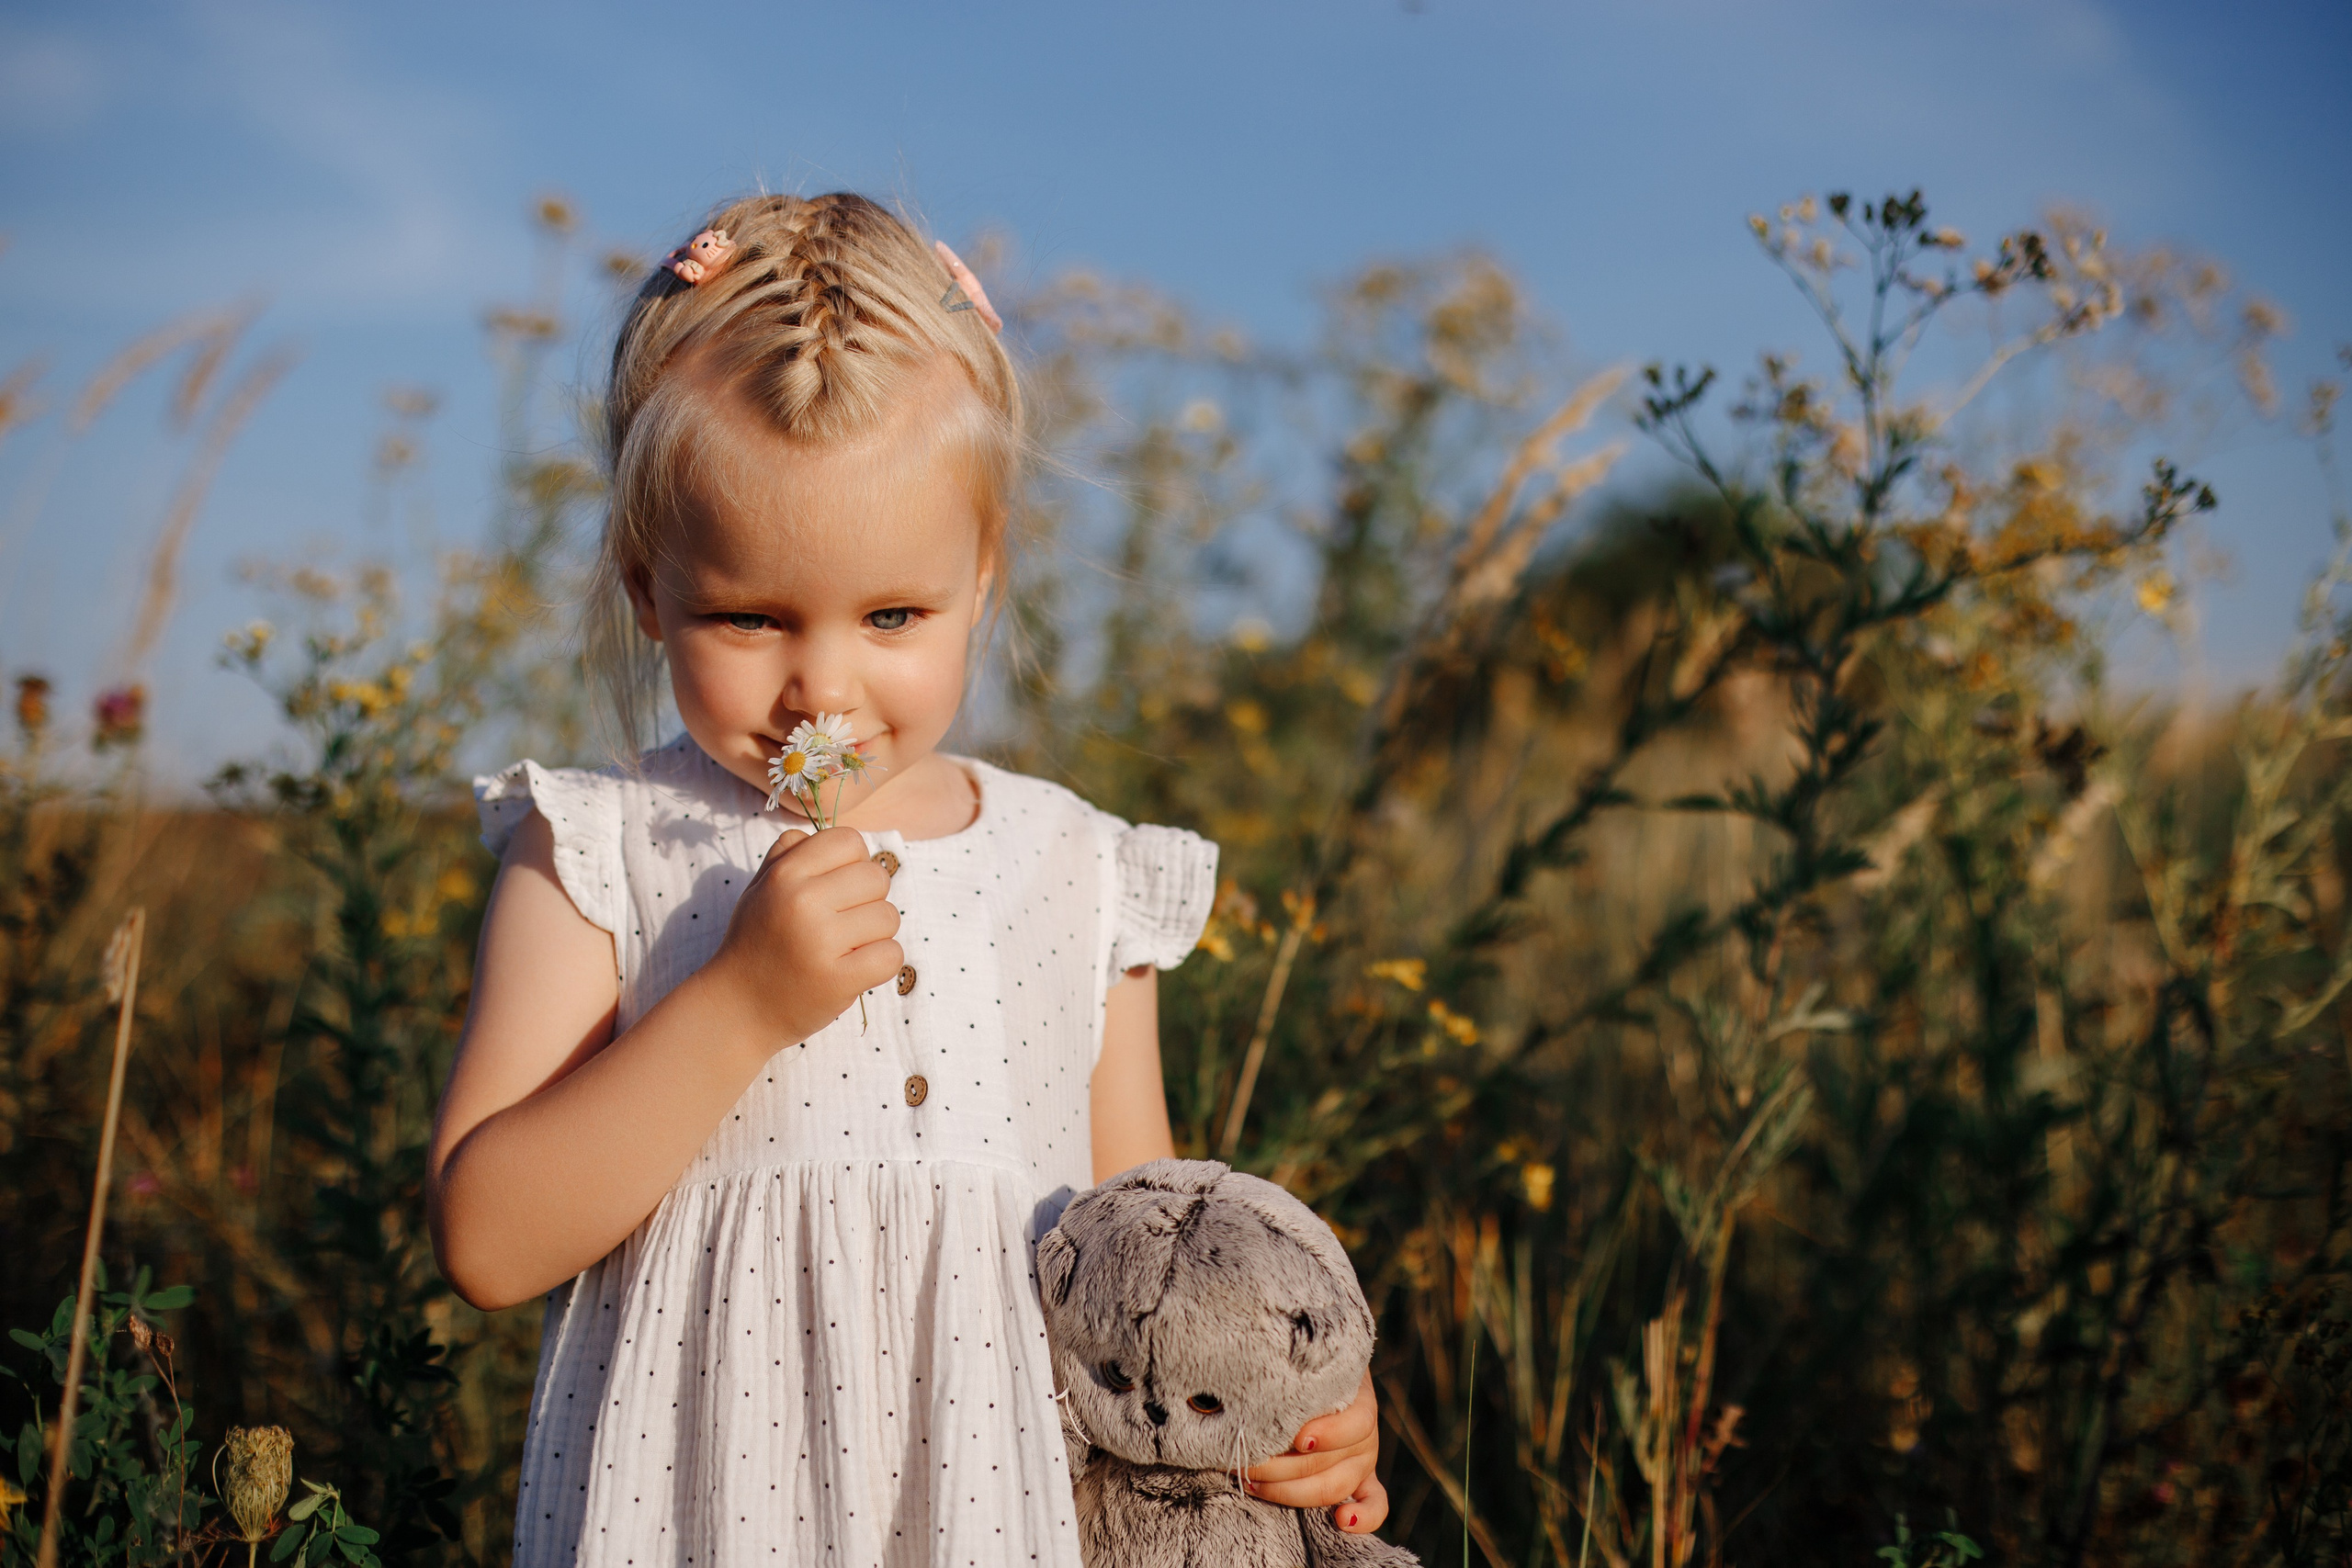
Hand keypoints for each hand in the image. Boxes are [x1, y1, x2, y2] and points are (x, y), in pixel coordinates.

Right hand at [706, 825, 900, 1049]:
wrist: (736, 1008)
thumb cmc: (756, 943)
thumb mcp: (760, 889)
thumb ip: (790, 854)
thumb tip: (837, 837)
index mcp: (785, 875)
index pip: (850, 840)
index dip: (854, 862)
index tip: (839, 888)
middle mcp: (802, 902)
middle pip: (877, 877)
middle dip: (869, 900)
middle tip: (843, 923)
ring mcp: (820, 942)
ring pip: (889, 917)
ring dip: (875, 934)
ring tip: (845, 948)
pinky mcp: (837, 980)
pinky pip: (891, 954)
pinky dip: (881, 963)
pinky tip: (855, 968)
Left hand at [1244, 1369, 1387, 1532]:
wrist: (1324, 1375)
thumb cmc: (1304, 1370)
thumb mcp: (1303, 1366)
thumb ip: (1289, 1376)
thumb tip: (1243, 1384)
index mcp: (1358, 1402)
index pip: (1355, 1423)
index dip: (1328, 1434)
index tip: (1297, 1438)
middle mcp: (1364, 1435)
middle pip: (1329, 1462)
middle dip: (1281, 1467)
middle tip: (1243, 1462)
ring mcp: (1364, 1462)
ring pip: (1336, 1486)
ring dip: (1291, 1491)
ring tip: (1253, 1484)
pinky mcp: (1363, 1482)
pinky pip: (1376, 1505)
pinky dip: (1365, 1518)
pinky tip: (1343, 1521)